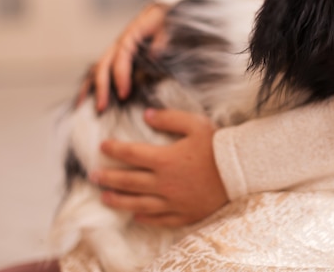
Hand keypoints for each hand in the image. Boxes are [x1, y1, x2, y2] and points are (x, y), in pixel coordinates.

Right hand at [75, 2, 168, 111]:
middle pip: (102, 66)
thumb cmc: (163, 22)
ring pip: (96, 69)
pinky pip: (97, 71)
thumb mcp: (165, 29)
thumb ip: (161, 41)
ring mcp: (113, 51)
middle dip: (101, 88)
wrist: (157, 14)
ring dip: (90, 88)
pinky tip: (81, 100)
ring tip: (85, 107)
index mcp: (129, 38)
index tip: (124, 94)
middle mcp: (117, 45)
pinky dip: (89, 85)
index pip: (121, 59)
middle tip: (102, 107)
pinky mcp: (113, 57)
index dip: (121, 77)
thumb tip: (155, 54)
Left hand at [89, 108, 228, 226]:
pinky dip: (146, 217)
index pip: (131, 154)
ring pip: (138, 203)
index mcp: (164, 159)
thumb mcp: (195, 124)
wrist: (240, 172)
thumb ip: (169, 118)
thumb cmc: (218, 146)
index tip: (102, 146)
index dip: (114, 149)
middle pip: (129, 181)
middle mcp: (163, 183)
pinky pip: (160, 218)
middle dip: (109, 177)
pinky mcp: (184, 213)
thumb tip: (146, 114)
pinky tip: (137, 215)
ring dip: (119, 200)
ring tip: (105, 198)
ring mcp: (173, 201)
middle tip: (93, 176)